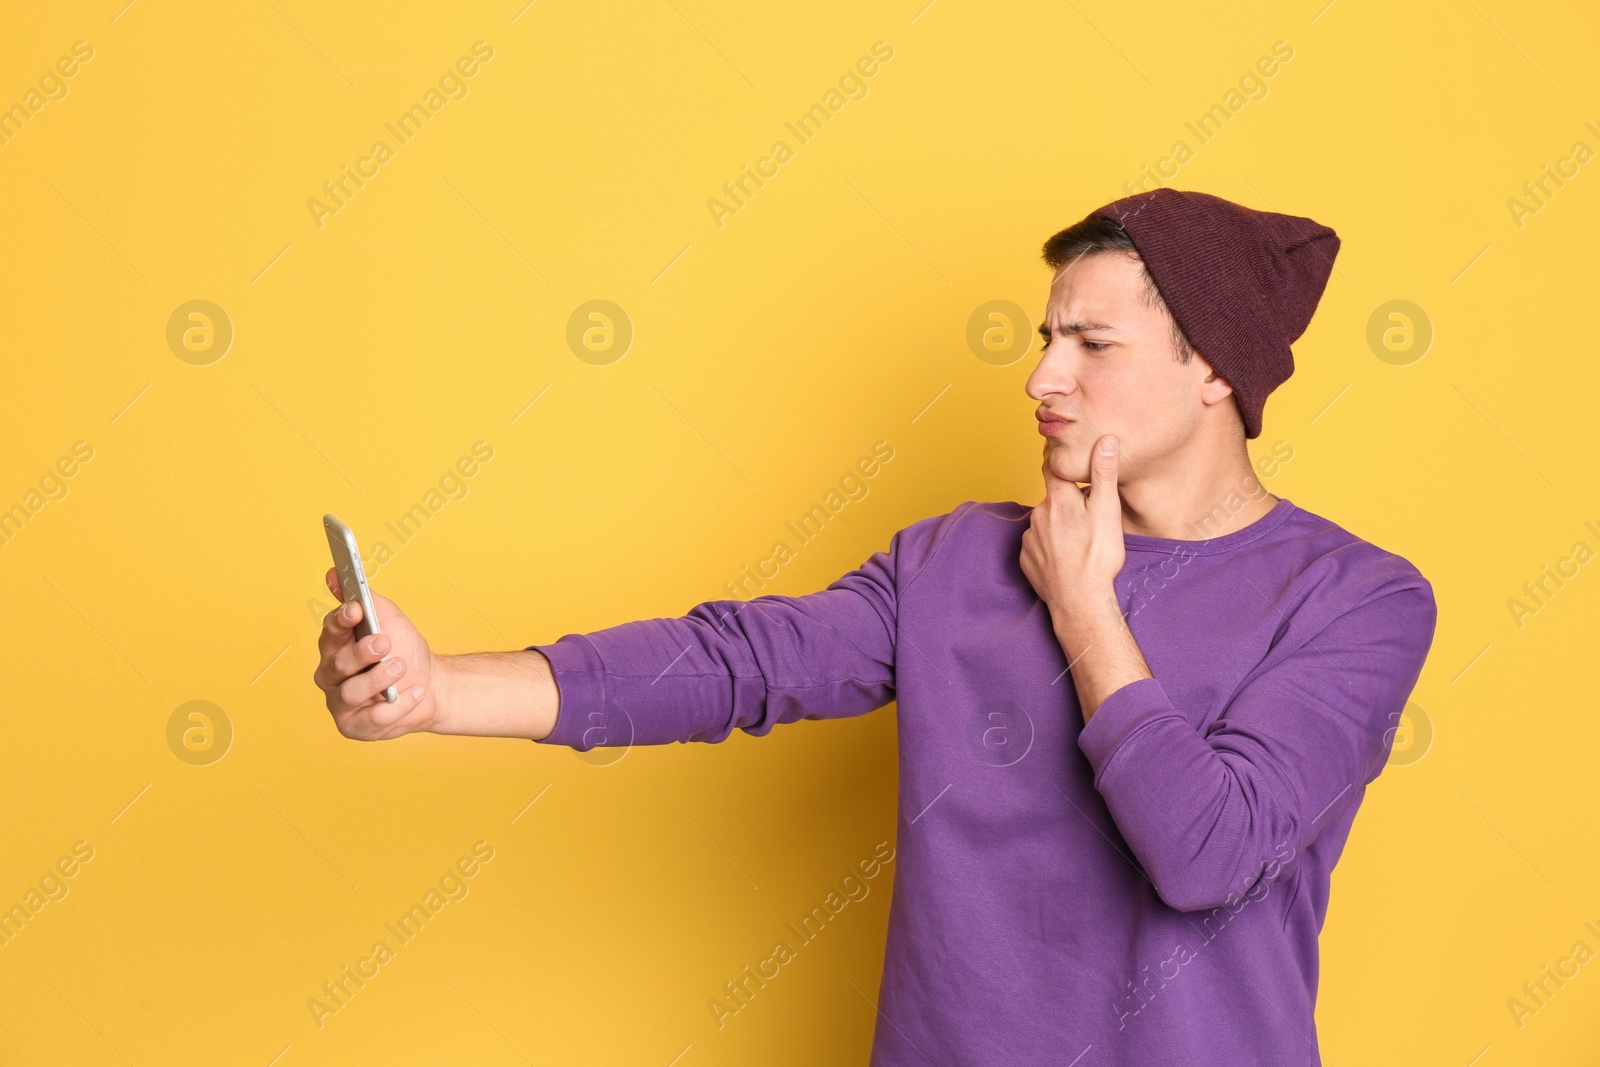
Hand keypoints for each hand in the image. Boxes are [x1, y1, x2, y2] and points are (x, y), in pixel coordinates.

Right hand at [313, 568, 439, 739]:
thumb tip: (334, 573)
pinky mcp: (355, 726)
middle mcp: (331, 674)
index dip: (341, 621)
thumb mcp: (389, 618)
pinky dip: (397, 706)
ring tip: (401, 667)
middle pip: (337, 664)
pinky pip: (371, 719)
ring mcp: (341, 703)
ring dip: (378, 679)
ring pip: (351, 692)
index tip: (356, 610)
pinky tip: (415, 693)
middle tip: (384, 642)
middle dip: (361, 653)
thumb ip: (365, 598)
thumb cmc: (404, 649)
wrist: (432, 685)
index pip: (330, 631)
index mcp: (336, 645)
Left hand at [1020, 434, 1125, 619]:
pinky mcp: (1026, 558)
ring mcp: (1029, 537)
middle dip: (1067, 503)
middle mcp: (1038, 514)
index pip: (1051, 467)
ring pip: (1046, 522)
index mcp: (1058, 499)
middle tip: (1089, 519)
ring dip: (1059, 526)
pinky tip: (1067, 558)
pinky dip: (1050, 547)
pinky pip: (1038, 545)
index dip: (1059, 462)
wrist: (1080, 601)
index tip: (1066, 460)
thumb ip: (1104, 474)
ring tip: (1080, 543)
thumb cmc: (1098, 557)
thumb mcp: (1107, 511)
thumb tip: (1105, 440)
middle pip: (1053, 499)